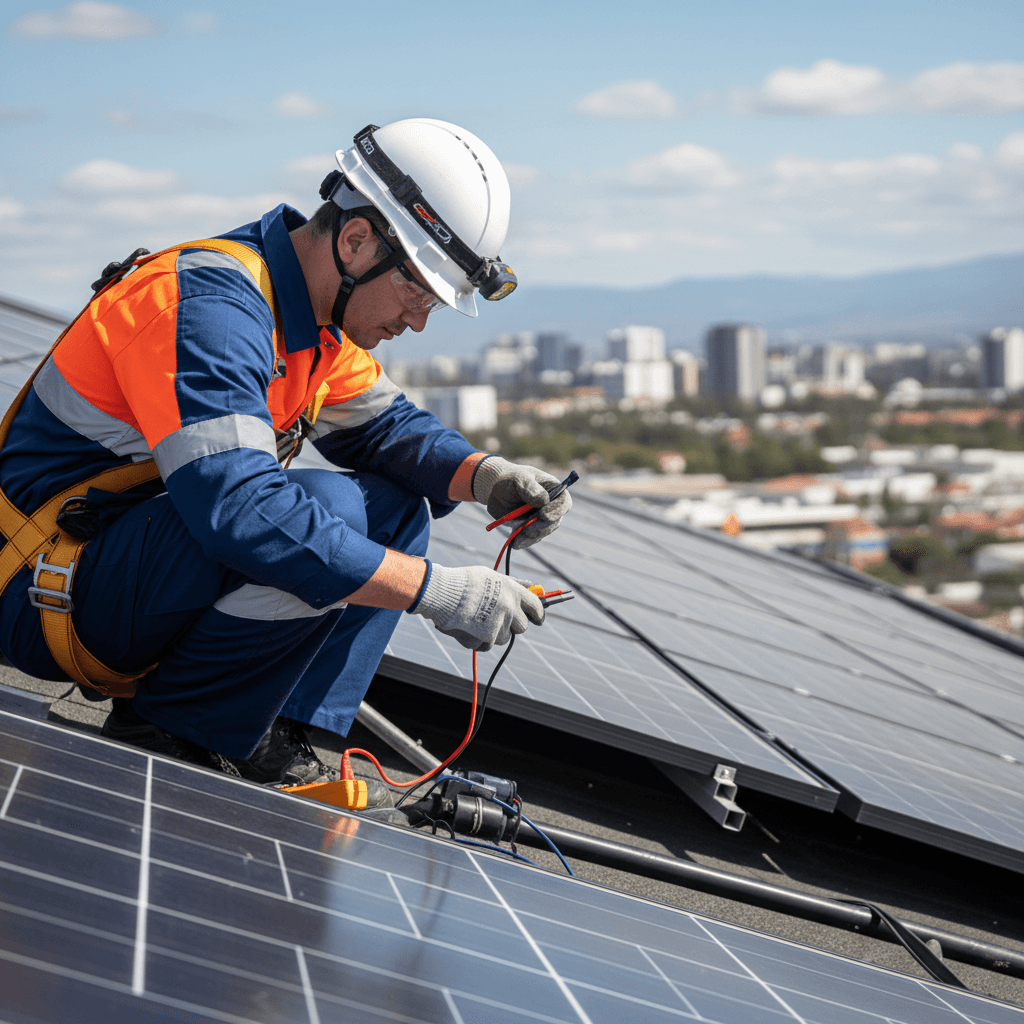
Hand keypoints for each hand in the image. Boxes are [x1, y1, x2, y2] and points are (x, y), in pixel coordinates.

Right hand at [409, 563, 543, 650]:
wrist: (443, 593)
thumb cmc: (466, 582)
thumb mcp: (493, 577)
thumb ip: (514, 583)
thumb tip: (534, 585)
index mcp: (513, 592)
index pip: (537, 607)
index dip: (538, 614)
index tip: (537, 619)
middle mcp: (510, 609)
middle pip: (522, 627)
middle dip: (513, 625)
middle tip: (498, 619)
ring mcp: (499, 625)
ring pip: (504, 638)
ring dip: (493, 633)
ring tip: (476, 619)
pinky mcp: (486, 639)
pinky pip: (487, 645)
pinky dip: (478, 640)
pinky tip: (468, 627)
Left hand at [472, 456, 571, 547]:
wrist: (497, 491)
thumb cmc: (511, 480)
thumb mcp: (519, 480)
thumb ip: (530, 488)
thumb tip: (544, 500)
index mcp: (554, 490)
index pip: (564, 502)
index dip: (556, 510)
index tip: (542, 515)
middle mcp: (552, 506)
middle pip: (555, 521)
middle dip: (542, 528)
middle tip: (528, 531)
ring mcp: (542, 519)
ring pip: (543, 532)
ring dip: (532, 537)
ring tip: (517, 539)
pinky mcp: (532, 528)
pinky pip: (532, 538)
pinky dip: (524, 542)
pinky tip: (515, 543)